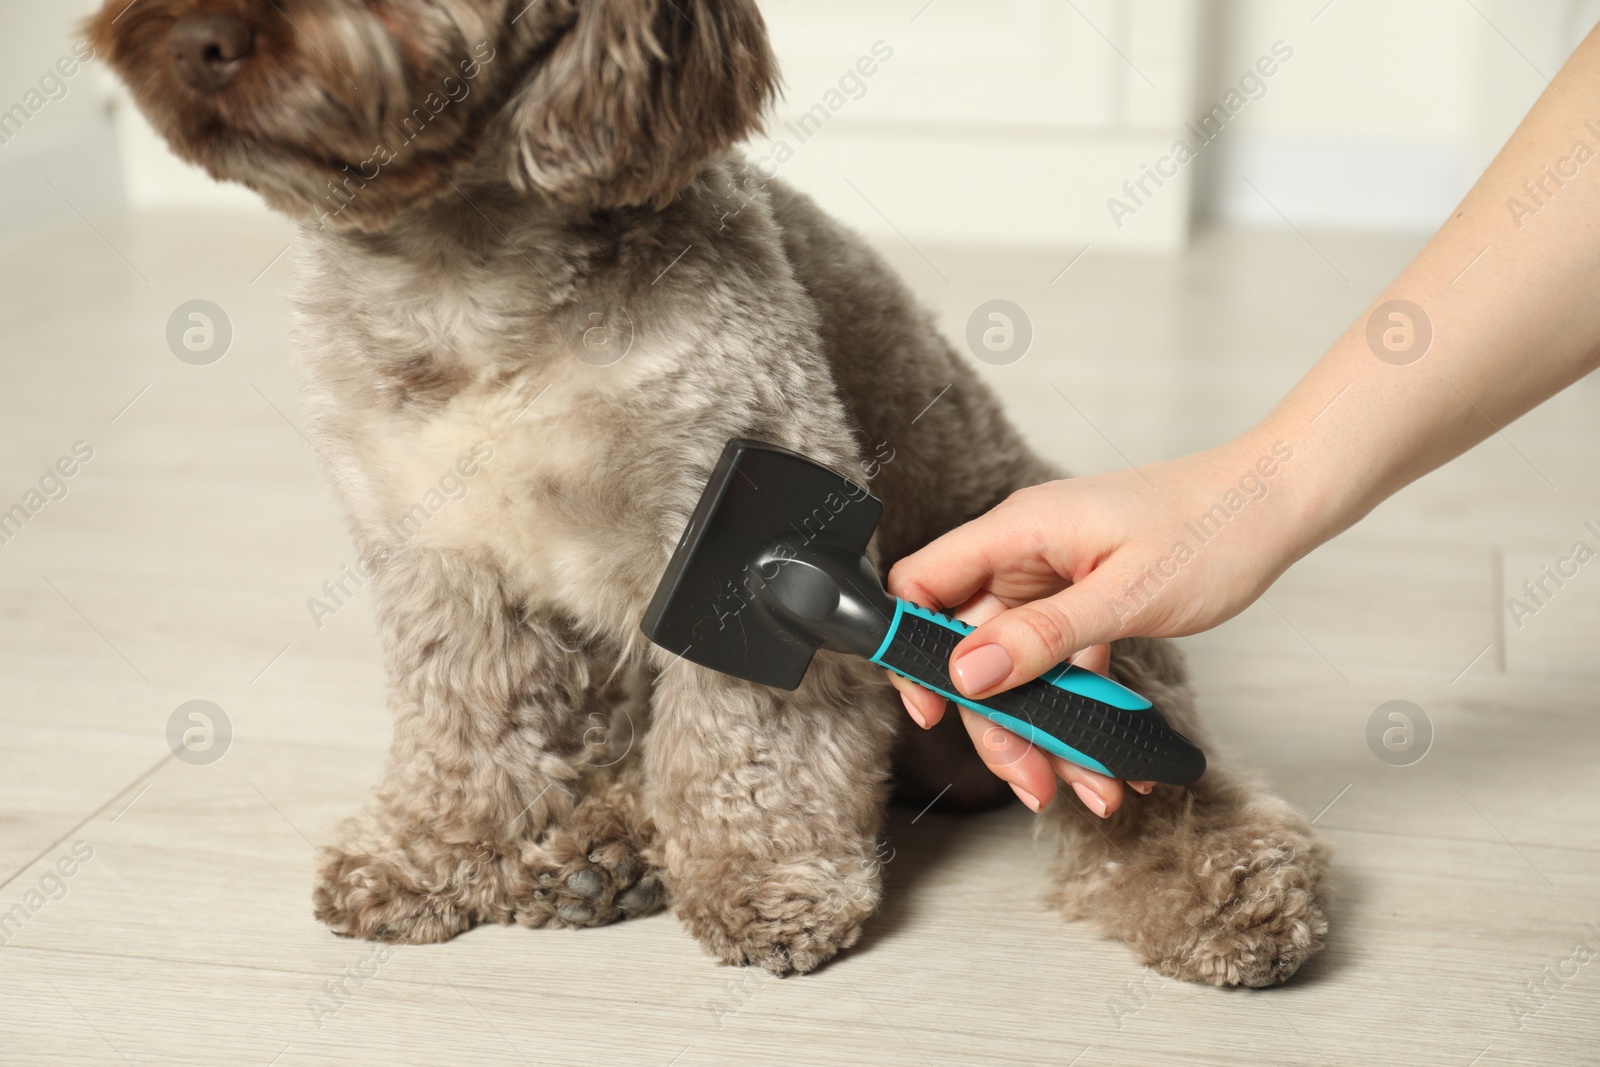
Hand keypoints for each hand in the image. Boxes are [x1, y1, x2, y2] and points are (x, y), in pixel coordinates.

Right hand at [887, 435, 1303, 812]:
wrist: (1277, 503)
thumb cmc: (1212, 528)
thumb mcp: (1126, 595)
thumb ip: (1043, 636)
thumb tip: (967, 671)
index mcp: (1019, 530)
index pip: (924, 584)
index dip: (911, 647)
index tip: (931, 707)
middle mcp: (1026, 552)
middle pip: (972, 646)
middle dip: (997, 720)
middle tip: (1030, 779)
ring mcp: (1054, 577)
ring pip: (1019, 666)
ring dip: (1044, 729)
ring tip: (1081, 785)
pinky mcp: (1085, 598)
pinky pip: (1063, 663)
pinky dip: (1082, 709)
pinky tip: (1110, 758)